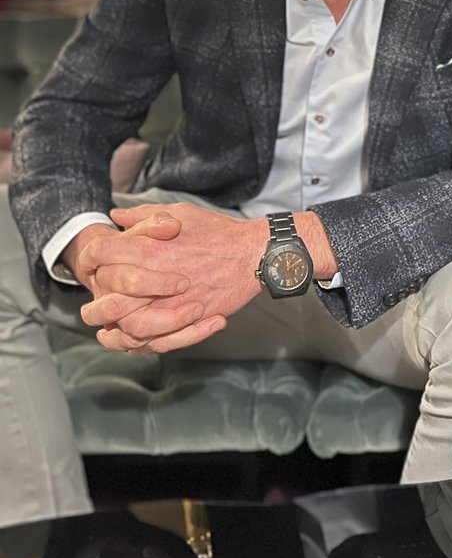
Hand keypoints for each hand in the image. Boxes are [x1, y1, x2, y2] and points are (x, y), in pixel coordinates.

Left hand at [79, 204, 267, 353]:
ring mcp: (172, 305)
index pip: (102, 254)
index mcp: (151, 249)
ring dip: (114, 328)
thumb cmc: (218, 232)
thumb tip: (116, 217)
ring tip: (109, 326)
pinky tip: (132, 339)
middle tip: (98, 299)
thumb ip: (144, 216)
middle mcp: (156, 280)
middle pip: (109, 296)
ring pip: (127, 326)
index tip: (95, 261)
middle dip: (98, 299)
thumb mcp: (180, 213)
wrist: (253, 255)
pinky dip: (138, 344)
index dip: (92, 257)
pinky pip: (155, 342)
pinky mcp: (188, 322)